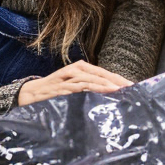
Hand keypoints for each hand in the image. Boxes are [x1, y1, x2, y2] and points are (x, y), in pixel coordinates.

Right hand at [17, 62, 131, 104]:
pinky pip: (80, 86)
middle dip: (118, 82)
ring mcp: (70, 76)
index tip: (134, 87)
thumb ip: (90, 89)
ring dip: (107, 85)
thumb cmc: (55, 92)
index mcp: (82, 68)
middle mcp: (77, 69)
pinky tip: (101, 92)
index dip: (120, 80)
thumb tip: (110, 96)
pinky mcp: (63, 86)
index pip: (106, 74)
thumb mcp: (74, 88)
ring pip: (93, 79)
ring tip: (121, 90)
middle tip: (132, 89)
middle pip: (103, 75)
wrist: (31, 94)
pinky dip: (92, 89)